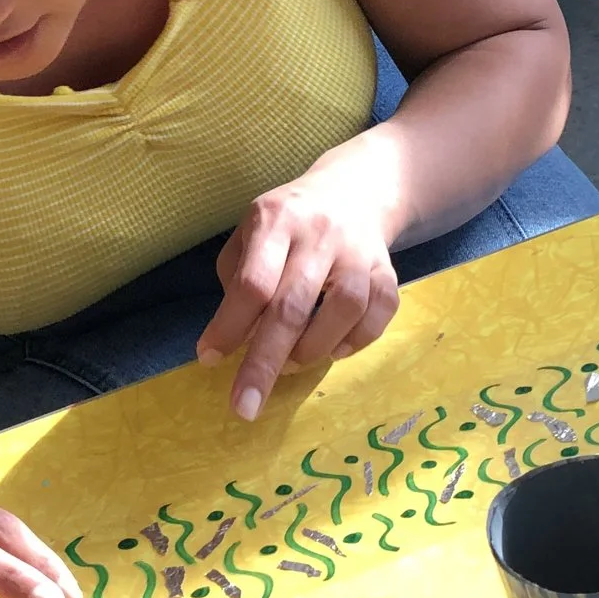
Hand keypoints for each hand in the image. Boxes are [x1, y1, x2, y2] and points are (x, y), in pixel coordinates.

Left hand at [197, 139, 403, 420]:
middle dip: (264, 363)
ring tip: (291, 364)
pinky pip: (380, 312)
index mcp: (276, 221)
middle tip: (244, 406)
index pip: (252, 282)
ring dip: (313, 350)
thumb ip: (238, 280)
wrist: (355, 191)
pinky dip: (358, 340)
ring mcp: (359, 253)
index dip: (230, 326)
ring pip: (343, 309)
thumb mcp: (250, 233)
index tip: (210, 360)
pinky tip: (334, 349)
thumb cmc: (289, 223)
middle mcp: (320, 235)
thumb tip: (235, 342)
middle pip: (292, 306)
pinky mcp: (388, 270)